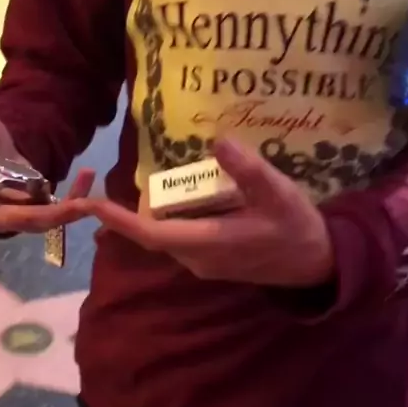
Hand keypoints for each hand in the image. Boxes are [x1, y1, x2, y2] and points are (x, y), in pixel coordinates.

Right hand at [0, 86, 94, 233]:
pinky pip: (56, 211)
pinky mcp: (34, 211)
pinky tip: (88, 174)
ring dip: (67, 210)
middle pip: (15, 220)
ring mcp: (13, 214)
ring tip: (89, 193)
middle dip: (47, 216)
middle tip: (76, 208)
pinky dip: (74, 197)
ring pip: (40, 220)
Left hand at [90, 139, 333, 286]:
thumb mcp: (279, 193)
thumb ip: (249, 170)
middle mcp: (197, 259)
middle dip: (134, 209)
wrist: (315, 263)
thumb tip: (218, 141)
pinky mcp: (210, 263)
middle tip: (133, 177)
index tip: (92, 203)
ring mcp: (202, 264)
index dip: (120, 219)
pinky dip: (172, 219)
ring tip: (155, 181)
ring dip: (153, 214)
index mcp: (208, 243)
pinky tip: (184, 196)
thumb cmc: (296, 228)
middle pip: (152, 234)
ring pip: (165, 237)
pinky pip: (179, 239)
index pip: (151, 234)